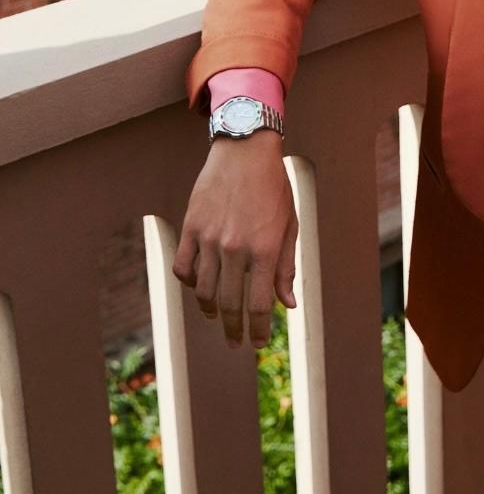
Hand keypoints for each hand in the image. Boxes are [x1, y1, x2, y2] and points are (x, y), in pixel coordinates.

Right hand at [172, 131, 297, 348]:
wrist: (245, 150)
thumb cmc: (274, 188)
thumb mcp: (289, 225)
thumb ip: (285, 267)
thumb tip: (289, 305)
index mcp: (264, 249)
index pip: (260, 305)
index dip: (259, 330)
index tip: (258, 343)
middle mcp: (235, 248)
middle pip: (229, 304)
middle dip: (233, 329)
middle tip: (235, 342)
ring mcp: (209, 238)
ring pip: (204, 290)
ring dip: (210, 310)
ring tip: (217, 316)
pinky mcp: (191, 227)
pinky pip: (183, 267)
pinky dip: (190, 282)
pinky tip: (200, 286)